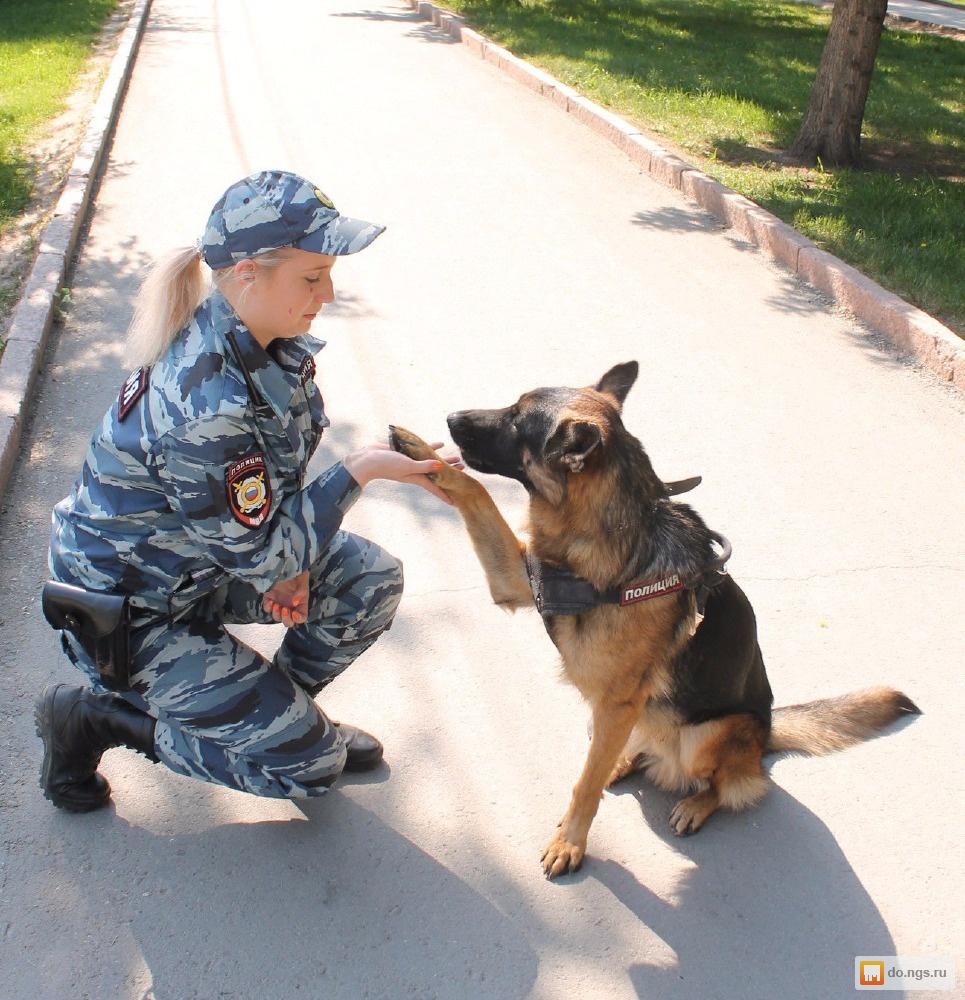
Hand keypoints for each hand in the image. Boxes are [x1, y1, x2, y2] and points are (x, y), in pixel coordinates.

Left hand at [263, 569, 309, 625]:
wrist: (286, 563)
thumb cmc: (297, 572)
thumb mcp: (303, 581)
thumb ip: (301, 592)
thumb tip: (295, 603)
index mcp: (300, 604)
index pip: (301, 617)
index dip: (298, 618)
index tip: (294, 613)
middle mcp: (290, 606)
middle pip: (288, 622)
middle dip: (286, 619)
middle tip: (284, 610)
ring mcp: (279, 603)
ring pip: (277, 617)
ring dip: (276, 614)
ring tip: (276, 604)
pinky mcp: (269, 599)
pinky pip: (267, 608)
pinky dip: (268, 607)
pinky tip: (270, 600)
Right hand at [343, 441, 462, 504]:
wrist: (367, 460)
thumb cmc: (386, 465)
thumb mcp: (407, 466)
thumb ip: (424, 466)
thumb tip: (441, 467)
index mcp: (417, 477)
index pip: (435, 487)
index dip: (445, 494)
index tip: (456, 502)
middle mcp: (415, 472)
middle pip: (437, 474)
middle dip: (450, 473)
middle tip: (464, 470)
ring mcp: (410, 463)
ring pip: (431, 462)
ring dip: (443, 460)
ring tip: (456, 457)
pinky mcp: (405, 454)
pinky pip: (422, 451)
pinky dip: (431, 448)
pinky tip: (440, 444)